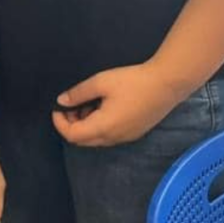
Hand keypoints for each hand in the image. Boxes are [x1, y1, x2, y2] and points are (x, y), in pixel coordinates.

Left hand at [51, 62, 188, 146]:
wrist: (166, 84)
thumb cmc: (132, 82)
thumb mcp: (101, 82)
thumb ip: (79, 93)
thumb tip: (61, 101)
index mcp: (103, 127)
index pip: (73, 136)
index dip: (60, 123)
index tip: (57, 107)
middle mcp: (113, 138)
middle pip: (83, 141)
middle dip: (71, 124)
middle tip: (71, 104)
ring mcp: (126, 138)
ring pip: (96, 139)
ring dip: (85, 124)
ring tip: (88, 102)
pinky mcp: (134, 133)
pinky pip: (109, 136)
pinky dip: (98, 125)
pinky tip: (103, 106)